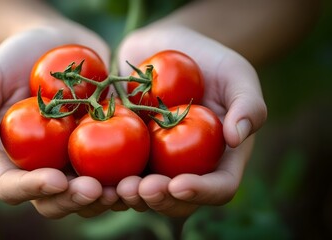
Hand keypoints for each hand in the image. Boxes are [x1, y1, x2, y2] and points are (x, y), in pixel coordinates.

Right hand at [0, 27, 119, 218]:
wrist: (54, 45)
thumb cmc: (14, 61)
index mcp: (11, 161)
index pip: (15, 188)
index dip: (33, 190)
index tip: (56, 179)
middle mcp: (44, 169)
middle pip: (57, 201)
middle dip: (76, 200)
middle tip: (95, 190)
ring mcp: (76, 162)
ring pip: (91, 195)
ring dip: (109, 198)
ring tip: (126, 188)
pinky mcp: (104, 150)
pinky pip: (118, 171)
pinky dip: (132, 176)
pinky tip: (146, 171)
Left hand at [116, 24, 266, 216]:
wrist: (168, 48)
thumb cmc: (210, 62)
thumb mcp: (237, 75)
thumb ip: (248, 104)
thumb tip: (238, 138)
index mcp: (218, 159)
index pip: (217, 187)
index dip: (201, 192)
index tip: (179, 184)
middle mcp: (186, 168)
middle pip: (176, 200)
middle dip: (157, 199)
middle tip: (139, 189)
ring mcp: (154, 161)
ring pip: (141, 193)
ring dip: (127, 196)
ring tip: (114, 187)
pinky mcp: (125, 150)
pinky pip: (113, 170)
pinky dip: (102, 177)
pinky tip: (89, 174)